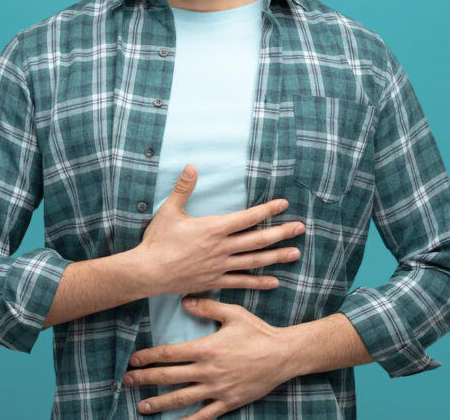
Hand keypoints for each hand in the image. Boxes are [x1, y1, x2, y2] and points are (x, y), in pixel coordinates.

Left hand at [124, 298, 296, 418]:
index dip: (149, 357)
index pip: (170, 354)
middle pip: (169, 376)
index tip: (133, 361)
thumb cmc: (258, 331)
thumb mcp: (233, 313)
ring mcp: (217, 388)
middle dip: (146, 380)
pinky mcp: (228, 401)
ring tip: (142, 406)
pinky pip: (205, 415)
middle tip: (127, 382)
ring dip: (160, 402)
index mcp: (206, 348)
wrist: (283, 355)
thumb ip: (207, 307)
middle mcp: (208, 371)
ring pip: (182, 398)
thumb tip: (184, 301)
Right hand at [136, 165, 304, 295]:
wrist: (148, 271)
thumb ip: (183, 188)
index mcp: (214, 228)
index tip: (283, 204)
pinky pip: (241, 282)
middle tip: (300, 228)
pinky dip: (259, 282)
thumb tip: (191, 166)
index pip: (247, 217)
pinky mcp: (215, 281)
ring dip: (276, 257)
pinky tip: (274, 282)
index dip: (267, 210)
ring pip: (254, 262)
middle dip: (281, 233)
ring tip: (295, 253)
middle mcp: (221, 248)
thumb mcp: (170, 210)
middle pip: (257, 240)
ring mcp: (220, 266)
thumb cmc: (158, 240)